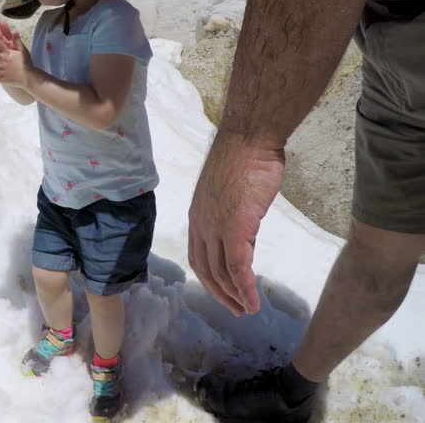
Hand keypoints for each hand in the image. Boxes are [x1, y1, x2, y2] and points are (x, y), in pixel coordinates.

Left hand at [188, 131, 285, 315]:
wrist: (249, 140)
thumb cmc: (245, 159)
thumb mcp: (232, 193)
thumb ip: (234, 215)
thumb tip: (245, 234)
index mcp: (197, 216)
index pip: (198, 255)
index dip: (210, 277)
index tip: (224, 291)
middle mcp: (201, 225)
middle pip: (205, 269)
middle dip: (219, 293)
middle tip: (235, 309)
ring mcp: (215, 228)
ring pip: (221, 272)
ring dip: (233, 295)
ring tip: (247, 309)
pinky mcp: (234, 229)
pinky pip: (238, 268)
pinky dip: (245, 288)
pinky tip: (253, 302)